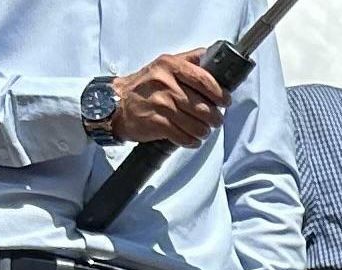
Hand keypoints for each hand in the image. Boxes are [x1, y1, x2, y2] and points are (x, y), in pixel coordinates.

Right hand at [109, 52, 226, 146]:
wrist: (116, 103)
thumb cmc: (146, 86)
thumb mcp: (165, 65)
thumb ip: (189, 60)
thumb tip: (213, 55)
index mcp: (170, 65)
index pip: (205, 80)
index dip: (220, 94)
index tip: (225, 101)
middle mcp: (165, 83)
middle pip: (205, 108)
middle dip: (214, 118)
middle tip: (213, 120)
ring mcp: (161, 104)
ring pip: (198, 126)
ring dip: (203, 131)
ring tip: (201, 129)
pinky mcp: (156, 123)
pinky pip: (185, 137)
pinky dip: (191, 141)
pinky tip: (189, 137)